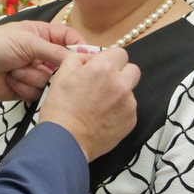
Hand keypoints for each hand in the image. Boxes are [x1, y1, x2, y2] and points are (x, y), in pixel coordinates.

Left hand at [0, 21, 85, 101]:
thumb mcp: (28, 42)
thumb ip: (55, 51)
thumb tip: (79, 58)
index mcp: (43, 35)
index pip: (70, 39)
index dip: (80, 48)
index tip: (86, 59)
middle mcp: (42, 54)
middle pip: (64, 66)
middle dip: (49, 68)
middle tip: (38, 65)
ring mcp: (35, 72)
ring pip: (50, 82)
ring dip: (30, 77)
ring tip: (14, 70)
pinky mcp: (27, 89)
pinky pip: (37, 93)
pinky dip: (23, 87)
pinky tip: (10, 80)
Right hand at [38, 47, 139, 161]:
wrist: (65, 140)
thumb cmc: (60, 108)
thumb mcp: (62, 75)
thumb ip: (78, 58)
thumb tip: (89, 57)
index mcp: (104, 68)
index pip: (120, 53)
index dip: (110, 59)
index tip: (102, 67)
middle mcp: (121, 84)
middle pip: (133, 69)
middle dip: (121, 73)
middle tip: (104, 83)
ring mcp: (129, 104)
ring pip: (130, 91)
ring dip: (119, 93)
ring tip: (99, 105)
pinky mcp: (131, 120)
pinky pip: (129, 109)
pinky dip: (119, 110)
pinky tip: (103, 117)